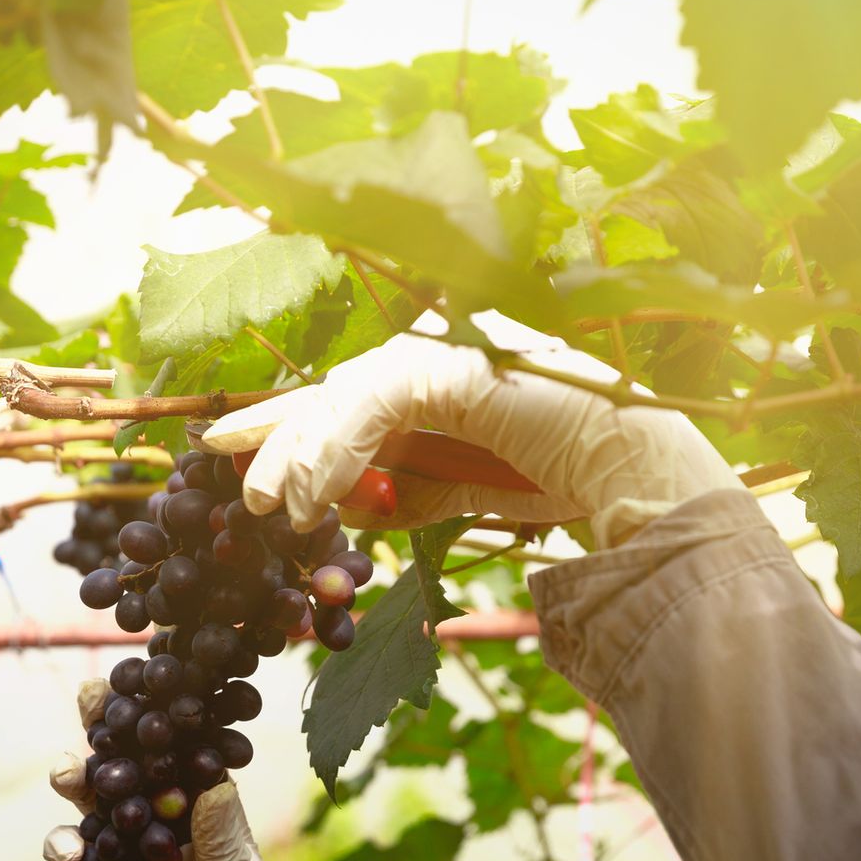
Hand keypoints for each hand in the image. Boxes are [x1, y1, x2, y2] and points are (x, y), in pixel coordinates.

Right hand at [44, 679, 318, 860]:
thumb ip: (223, 839)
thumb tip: (216, 780)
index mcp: (198, 810)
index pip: (176, 753)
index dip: (161, 719)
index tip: (147, 681)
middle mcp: (156, 821)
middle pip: (125, 766)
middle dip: (106, 732)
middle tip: (92, 701)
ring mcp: (121, 853)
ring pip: (92, 804)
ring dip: (78, 782)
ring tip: (70, 775)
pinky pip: (73, 859)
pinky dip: (66, 846)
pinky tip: (67, 845)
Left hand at [239, 344, 745, 543]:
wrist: (634, 475)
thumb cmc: (565, 478)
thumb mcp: (468, 490)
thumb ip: (414, 492)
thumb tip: (355, 510)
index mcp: (438, 380)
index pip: (347, 398)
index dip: (288, 424)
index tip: (228, 452)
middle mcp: (437, 353)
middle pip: (334, 388)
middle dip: (276, 430)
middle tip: (226, 469)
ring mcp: (449, 349)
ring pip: (346, 394)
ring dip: (303, 454)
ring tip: (277, 508)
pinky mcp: (457, 362)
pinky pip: (376, 404)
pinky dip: (341, 450)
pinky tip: (321, 494)